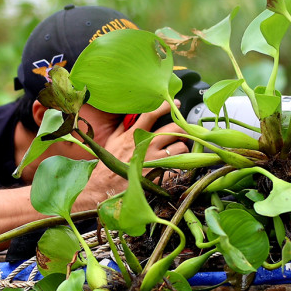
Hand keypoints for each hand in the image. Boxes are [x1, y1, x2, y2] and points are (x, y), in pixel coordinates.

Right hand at [74, 102, 189, 210]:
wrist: (108, 187)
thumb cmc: (110, 164)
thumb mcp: (113, 140)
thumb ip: (124, 126)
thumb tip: (131, 115)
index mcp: (135, 135)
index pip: (152, 114)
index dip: (166, 106)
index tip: (174, 104)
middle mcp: (148, 145)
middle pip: (174, 128)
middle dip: (181, 127)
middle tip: (181, 130)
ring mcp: (156, 159)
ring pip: (181, 145)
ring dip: (182, 145)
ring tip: (179, 147)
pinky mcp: (162, 173)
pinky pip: (180, 164)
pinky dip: (181, 161)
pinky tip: (177, 162)